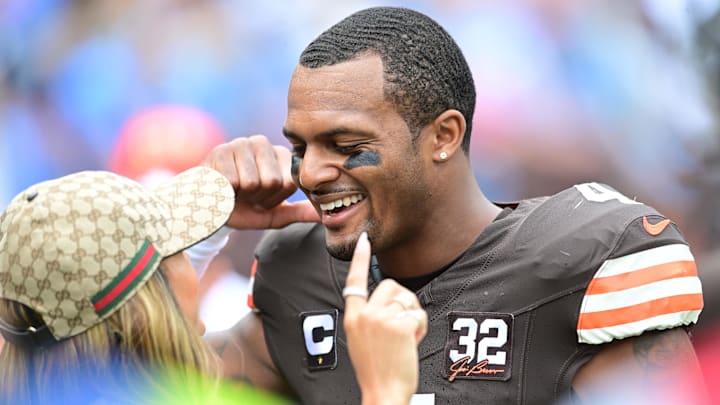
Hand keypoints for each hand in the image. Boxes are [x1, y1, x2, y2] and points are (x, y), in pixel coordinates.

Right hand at [202, 135, 318, 228]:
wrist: (208, 208)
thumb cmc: (244, 208)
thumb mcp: (273, 214)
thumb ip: (299, 212)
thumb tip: (322, 214)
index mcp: (280, 155)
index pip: (289, 182)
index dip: (275, 199)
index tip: (263, 198)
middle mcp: (262, 144)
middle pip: (273, 181)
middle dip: (259, 196)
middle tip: (247, 194)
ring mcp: (240, 144)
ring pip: (253, 181)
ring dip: (242, 194)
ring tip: (235, 190)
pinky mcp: (220, 151)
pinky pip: (233, 181)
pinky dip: (226, 192)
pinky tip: (221, 186)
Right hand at [343, 233, 427, 404]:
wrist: (383, 393)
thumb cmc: (376, 371)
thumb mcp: (361, 340)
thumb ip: (369, 318)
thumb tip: (389, 303)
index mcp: (352, 318)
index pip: (354, 281)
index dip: (360, 259)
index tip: (364, 241)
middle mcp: (365, 314)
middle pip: (390, 286)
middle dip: (403, 301)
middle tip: (404, 326)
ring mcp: (382, 318)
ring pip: (406, 298)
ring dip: (413, 315)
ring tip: (407, 338)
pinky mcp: (400, 324)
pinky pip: (418, 314)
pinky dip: (421, 328)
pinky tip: (412, 343)